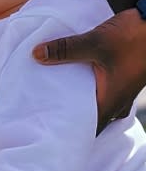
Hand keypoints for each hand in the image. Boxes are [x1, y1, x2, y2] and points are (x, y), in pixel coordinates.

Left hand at [32, 7, 145, 132]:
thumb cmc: (134, 37)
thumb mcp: (96, 42)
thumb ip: (65, 49)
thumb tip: (36, 55)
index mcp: (109, 104)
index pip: (83, 131)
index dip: (64, 132)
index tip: (42, 128)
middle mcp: (115, 104)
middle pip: (85, 119)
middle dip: (63, 115)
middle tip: (37, 110)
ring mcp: (119, 93)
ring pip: (92, 104)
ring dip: (73, 101)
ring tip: (47, 94)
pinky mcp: (119, 80)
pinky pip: (97, 91)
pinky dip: (82, 89)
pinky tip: (68, 78)